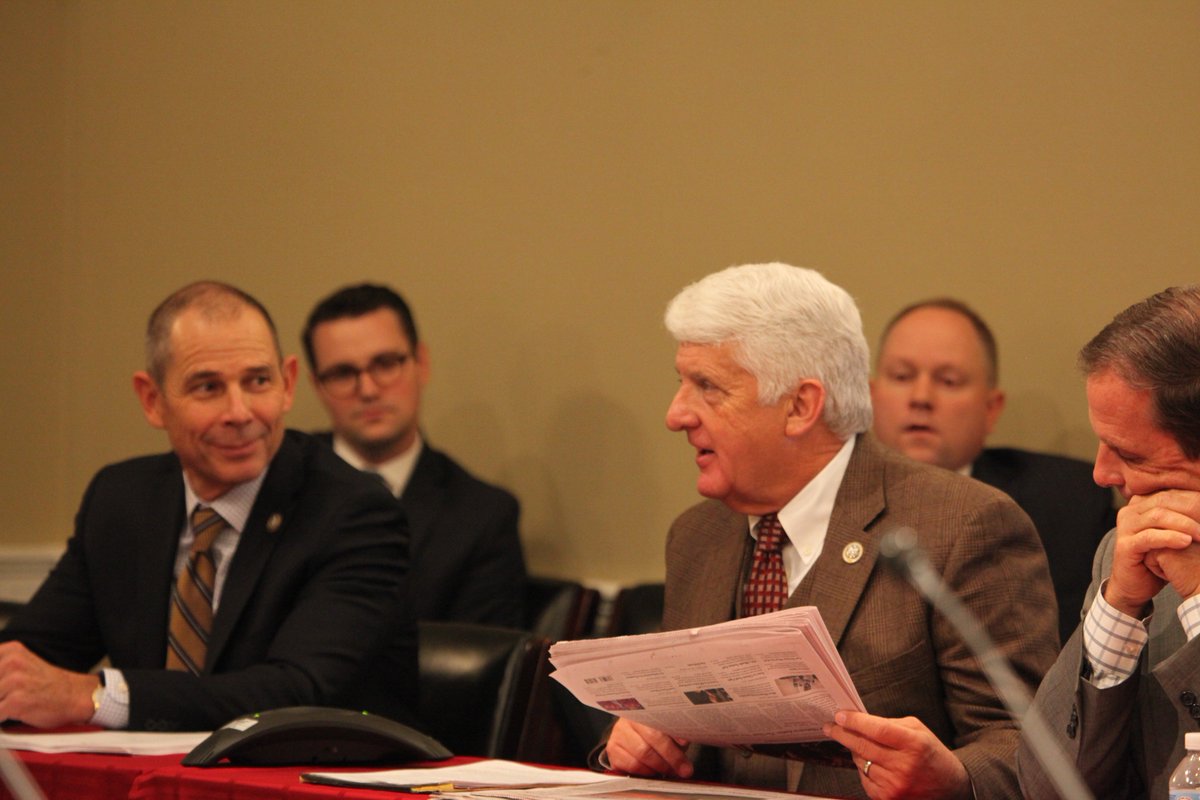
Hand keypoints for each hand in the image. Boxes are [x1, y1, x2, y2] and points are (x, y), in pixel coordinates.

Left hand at [0, 642, 98, 727]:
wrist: (76, 696)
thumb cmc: (48, 685)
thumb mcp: (21, 666)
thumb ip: (1, 670)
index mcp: (11, 651)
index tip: (2, 687)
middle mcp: (11, 662)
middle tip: (7, 695)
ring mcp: (14, 682)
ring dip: (0, 705)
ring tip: (10, 704)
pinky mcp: (16, 701)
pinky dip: (1, 718)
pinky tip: (11, 714)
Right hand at [605, 719, 692, 778]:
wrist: (631, 730)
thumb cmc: (653, 728)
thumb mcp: (665, 726)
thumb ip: (674, 733)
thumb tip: (685, 742)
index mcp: (640, 711)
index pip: (657, 725)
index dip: (672, 735)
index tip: (685, 744)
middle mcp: (625, 723)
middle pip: (648, 745)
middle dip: (670, 759)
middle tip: (684, 769)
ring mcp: (617, 737)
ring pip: (640, 758)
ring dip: (659, 768)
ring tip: (671, 770)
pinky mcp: (613, 751)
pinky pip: (631, 767)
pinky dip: (646, 771)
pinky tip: (655, 770)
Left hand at [823, 710, 969, 799]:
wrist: (950, 788)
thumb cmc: (931, 754)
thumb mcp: (918, 731)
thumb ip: (890, 724)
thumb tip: (860, 720)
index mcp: (914, 744)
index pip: (877, 729)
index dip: (855, 721)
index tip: (840, 715)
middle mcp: (904, 766)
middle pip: (863, 746)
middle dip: (842, 734)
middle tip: (831, 726)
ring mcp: (895, 785)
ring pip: (860, 762)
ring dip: (855, 752)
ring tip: (858, 744)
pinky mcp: (888, 798)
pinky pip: (864, 779)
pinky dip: (863, 768)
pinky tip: (871, 763)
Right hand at [1106, 490, 1199, 614]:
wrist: (1135, 585)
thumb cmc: (1159, 557)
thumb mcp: (1172, 532)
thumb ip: (1184, 517)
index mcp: (1142, 502)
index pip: (1172, 493)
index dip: (1195, 498)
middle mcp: (1130, 511)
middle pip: (1165, 500)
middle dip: (1193, 509)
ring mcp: (1125, 527)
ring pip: (1158, 516)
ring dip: (1185, 524)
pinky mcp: (1125, 545)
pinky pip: (1150, 537)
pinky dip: (1170, 538)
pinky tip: (1186, 542)